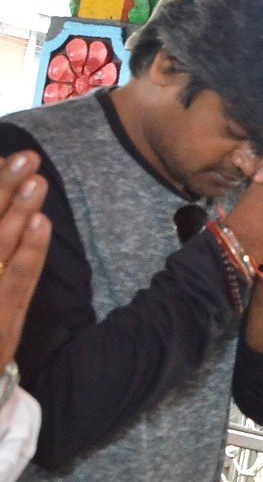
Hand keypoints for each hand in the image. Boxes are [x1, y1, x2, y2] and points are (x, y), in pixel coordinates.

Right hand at [0, 152, 49, 369]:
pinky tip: (40, 223)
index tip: (3, 160)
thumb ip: (11, 257)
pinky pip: (17, 282)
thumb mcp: (4, 296)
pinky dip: (30, 252)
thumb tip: (23, 214)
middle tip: (24, 157)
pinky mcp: (2, 323)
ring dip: (15, 211)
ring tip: (36, 178)